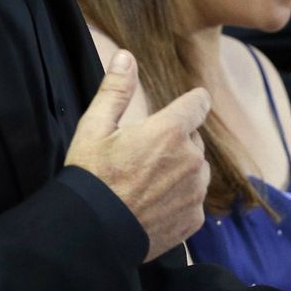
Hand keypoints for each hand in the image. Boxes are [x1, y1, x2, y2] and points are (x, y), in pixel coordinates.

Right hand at [65, 50, 211, 260]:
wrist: (91, 233)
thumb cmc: (90, 178)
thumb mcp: (94, 128)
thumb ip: (116, 90)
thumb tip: (127, 56)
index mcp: (170, 131)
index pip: (199, 103)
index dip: (189, 103)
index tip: (181, 108)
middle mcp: (191, 159)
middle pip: (193, 139)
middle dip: (175, 142)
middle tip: (142, 156)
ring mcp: (195, 191)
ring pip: (196, 170)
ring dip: (180, 171)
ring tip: (146, 182)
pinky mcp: (194, 219)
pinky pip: (193, 200)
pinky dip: (178, 199)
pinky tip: (152, 204)